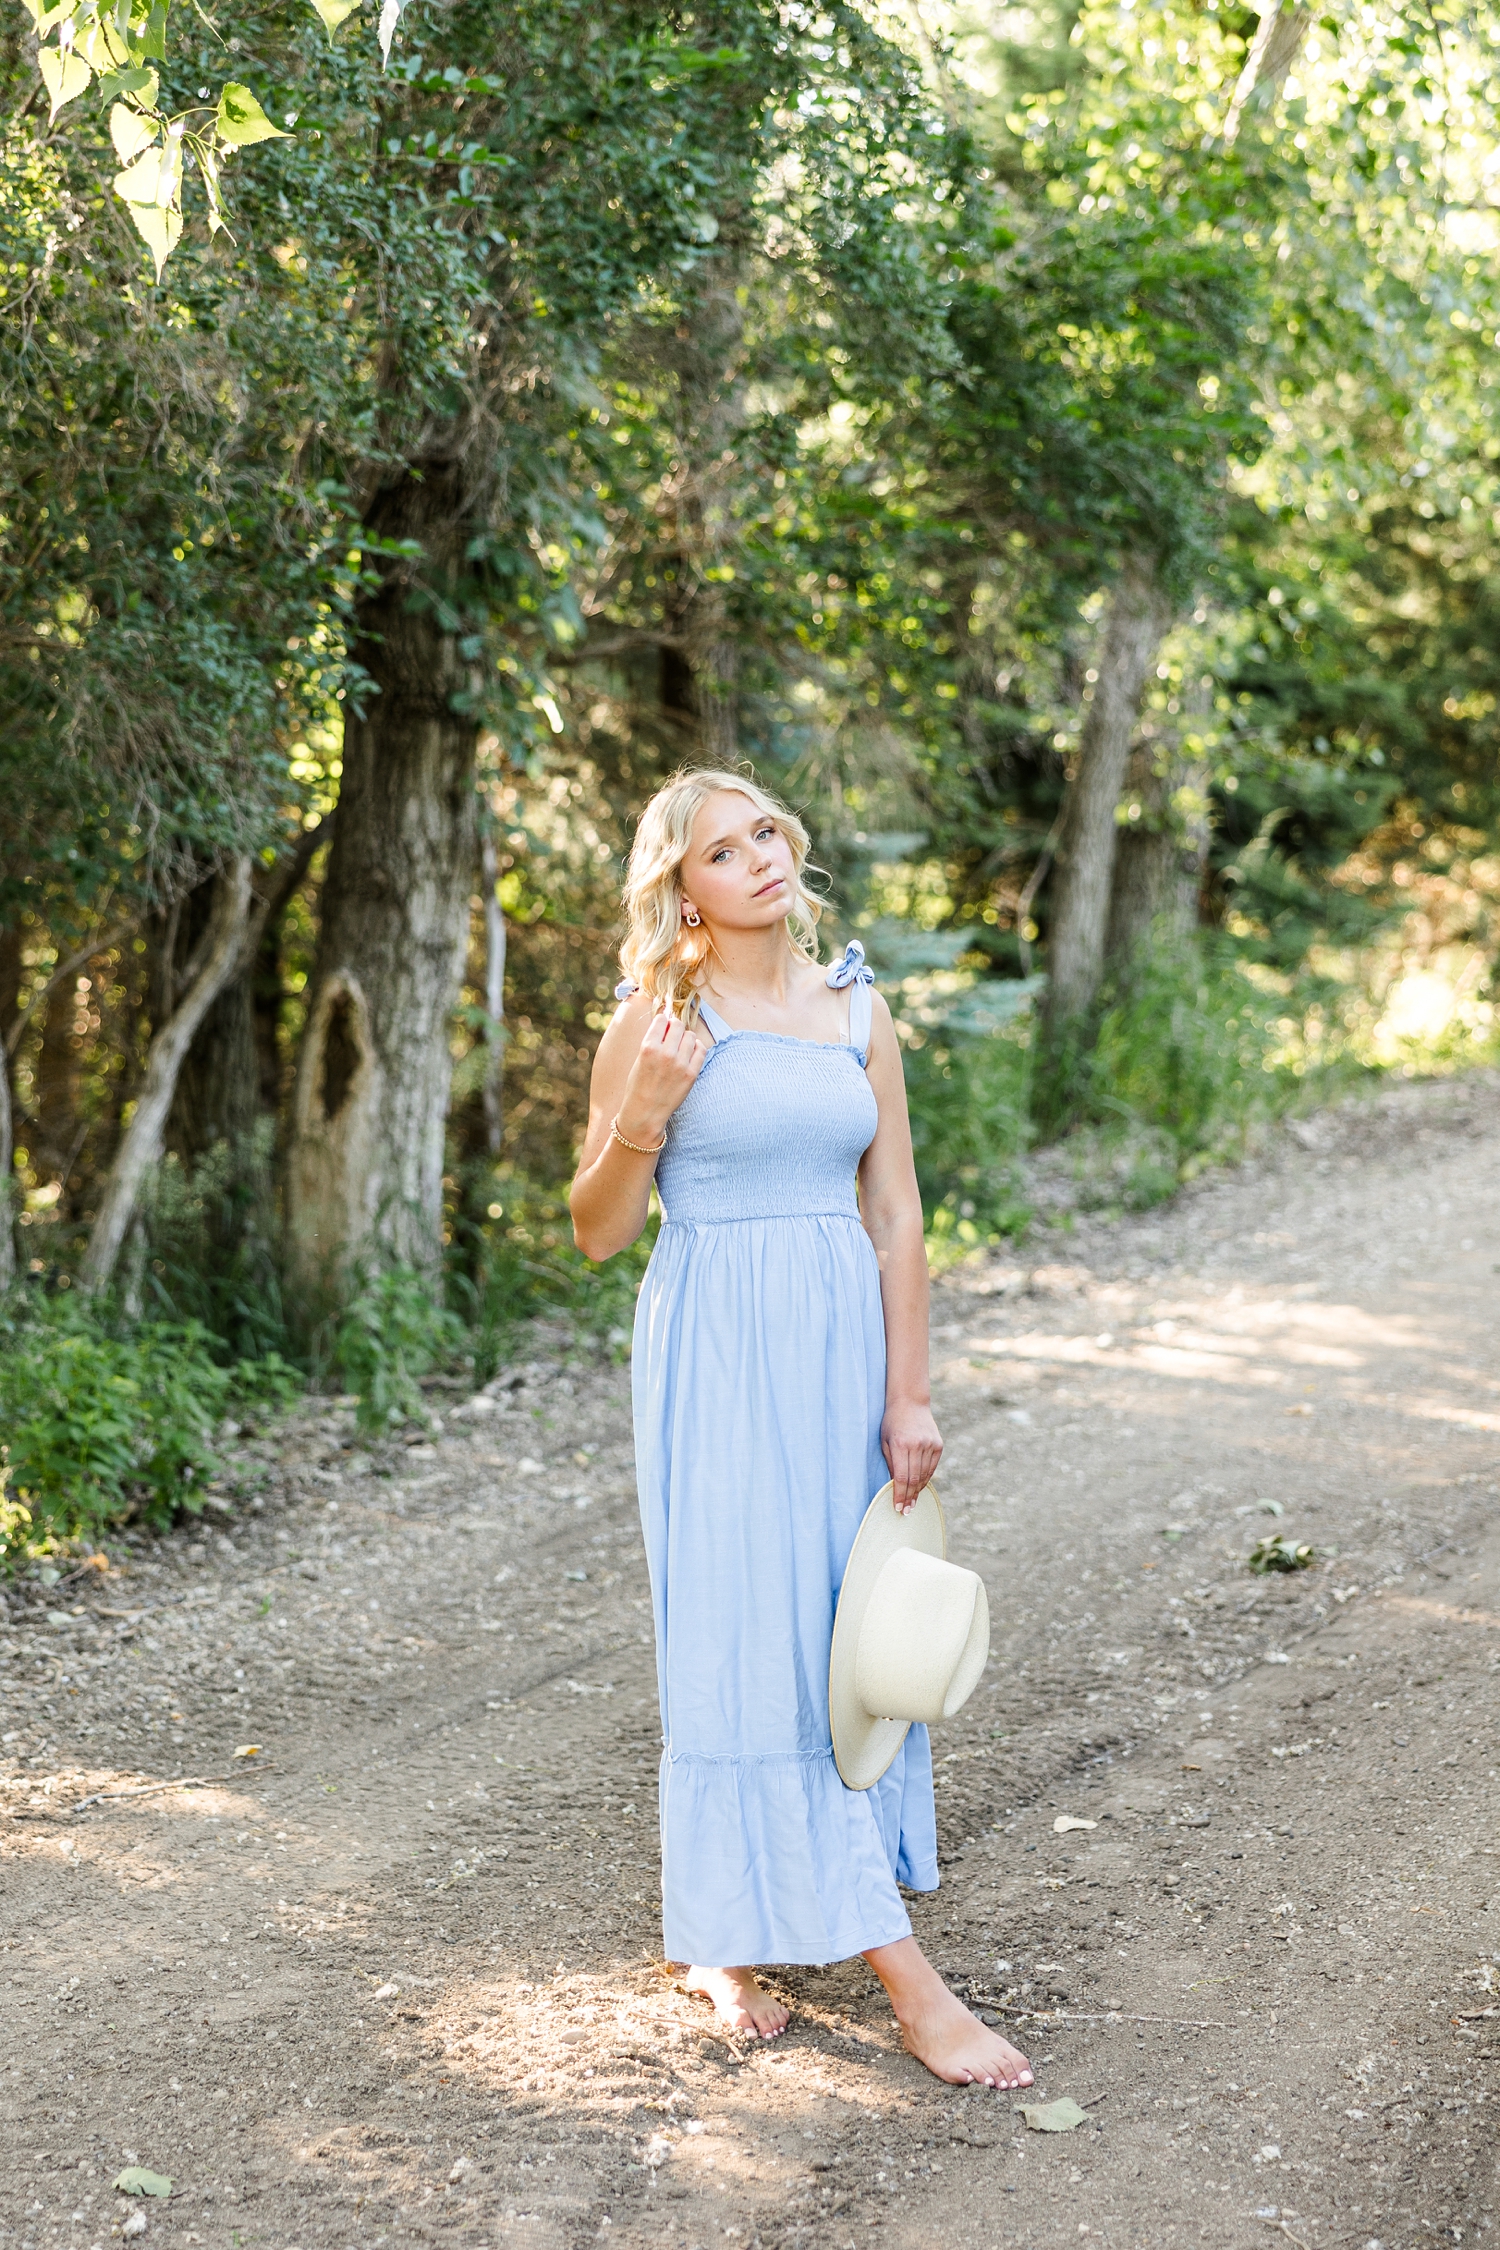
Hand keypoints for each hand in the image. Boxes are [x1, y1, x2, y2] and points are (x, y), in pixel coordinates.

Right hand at [616, 1009, 705, 1142]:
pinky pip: (701, 1050)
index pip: (662, 1019)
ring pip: (690, 1036)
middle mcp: (665, 1054)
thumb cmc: (639, 1085)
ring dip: (685, 1038)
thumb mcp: (639, 1059)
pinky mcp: (692, 1074)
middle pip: (678, 1025)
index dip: (662, 1022)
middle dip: (674, 1028)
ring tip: (679, 1048)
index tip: (663, 1027)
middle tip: (672, 1037)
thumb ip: (653, 1040)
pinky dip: (696, 1048)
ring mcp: (681, 1064)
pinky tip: (688, 1054)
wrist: (645, 1112)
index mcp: (648, 1047)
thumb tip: (668, 1023)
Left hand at [881, 1399, 941, 1513]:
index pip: (900, 1477)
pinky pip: (932, 1467)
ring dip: (918, 1491)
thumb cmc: (892, 1422)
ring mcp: (930, 1445)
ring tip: (912, 1503)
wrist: (910, 1402)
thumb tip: (894, 1487)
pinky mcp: (938, 1445)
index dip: (899, 1495)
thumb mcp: (885, 1441)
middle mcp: (917, 1445)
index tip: (897, 1508)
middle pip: (914, 1479)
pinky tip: (920, 1488)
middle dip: (909, 1498)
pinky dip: (926, 1479)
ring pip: (925, 1475)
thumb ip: (890, 1463)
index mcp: (901, 1444)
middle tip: (906, 1511)